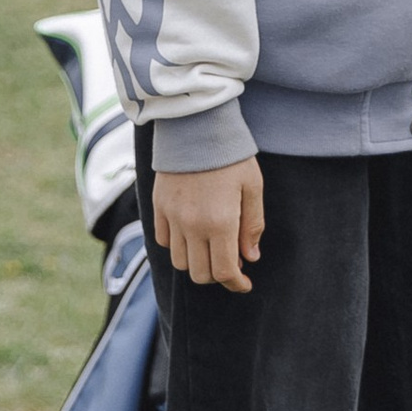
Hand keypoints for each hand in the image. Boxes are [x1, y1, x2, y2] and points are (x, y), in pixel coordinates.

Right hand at [149, 158, 264, 291]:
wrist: (196, 126)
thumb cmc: (231, 156)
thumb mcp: (253, 188)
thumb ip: (252, 226)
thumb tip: (251, 257)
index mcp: (220, 222)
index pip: (225, 271)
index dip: (236, 284)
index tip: (244, 284)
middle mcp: (193, 225)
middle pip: (200, 274)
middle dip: (218, 275)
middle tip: (230, 263)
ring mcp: (172, 218)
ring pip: (181, 262)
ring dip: (197, 262)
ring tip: (211, 247)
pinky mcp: (159, 208)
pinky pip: (165, 242)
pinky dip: (179, 246)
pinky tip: (193, 234)